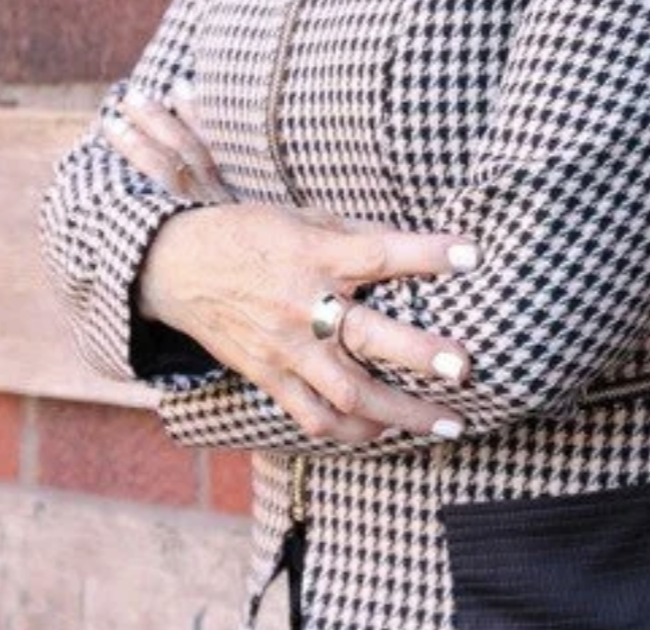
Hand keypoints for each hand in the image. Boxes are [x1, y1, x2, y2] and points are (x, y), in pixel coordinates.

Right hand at [104, 90, 477, 443]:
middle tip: (465, 366)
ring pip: (347, 395)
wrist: (177, 266)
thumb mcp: (302, 218)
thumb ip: (353, 235)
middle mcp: (302, 305)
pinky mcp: (268, 377)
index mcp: (315, 255)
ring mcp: (284, 349)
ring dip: (401, 413)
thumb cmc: (248, 232)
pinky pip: (313, 417)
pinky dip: (352, 432)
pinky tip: (385, 432)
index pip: (380, 253)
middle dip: (420, 355)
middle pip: (368, 337)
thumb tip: (410, 249)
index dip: (427, 253)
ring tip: (449, 422)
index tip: (472, 253)